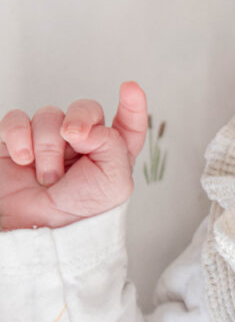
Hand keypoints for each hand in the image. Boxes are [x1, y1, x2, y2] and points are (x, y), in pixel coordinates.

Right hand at [0, 82, 148, 230]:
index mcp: (111, 154)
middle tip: (74, 138)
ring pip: (49, 115)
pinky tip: (23, 159)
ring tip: (47, 177)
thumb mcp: (114, 184)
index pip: (127, 124)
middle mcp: (81, 145)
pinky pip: (16, 120)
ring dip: (48, 145)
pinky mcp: (17, 142)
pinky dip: (19, 136)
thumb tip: (86, 125)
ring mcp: (48, 142)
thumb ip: (112, 145)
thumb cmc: (77, 214)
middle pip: (85, 109)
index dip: (132, 105)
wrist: (35, 232)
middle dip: (80, 119)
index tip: (130, 88)